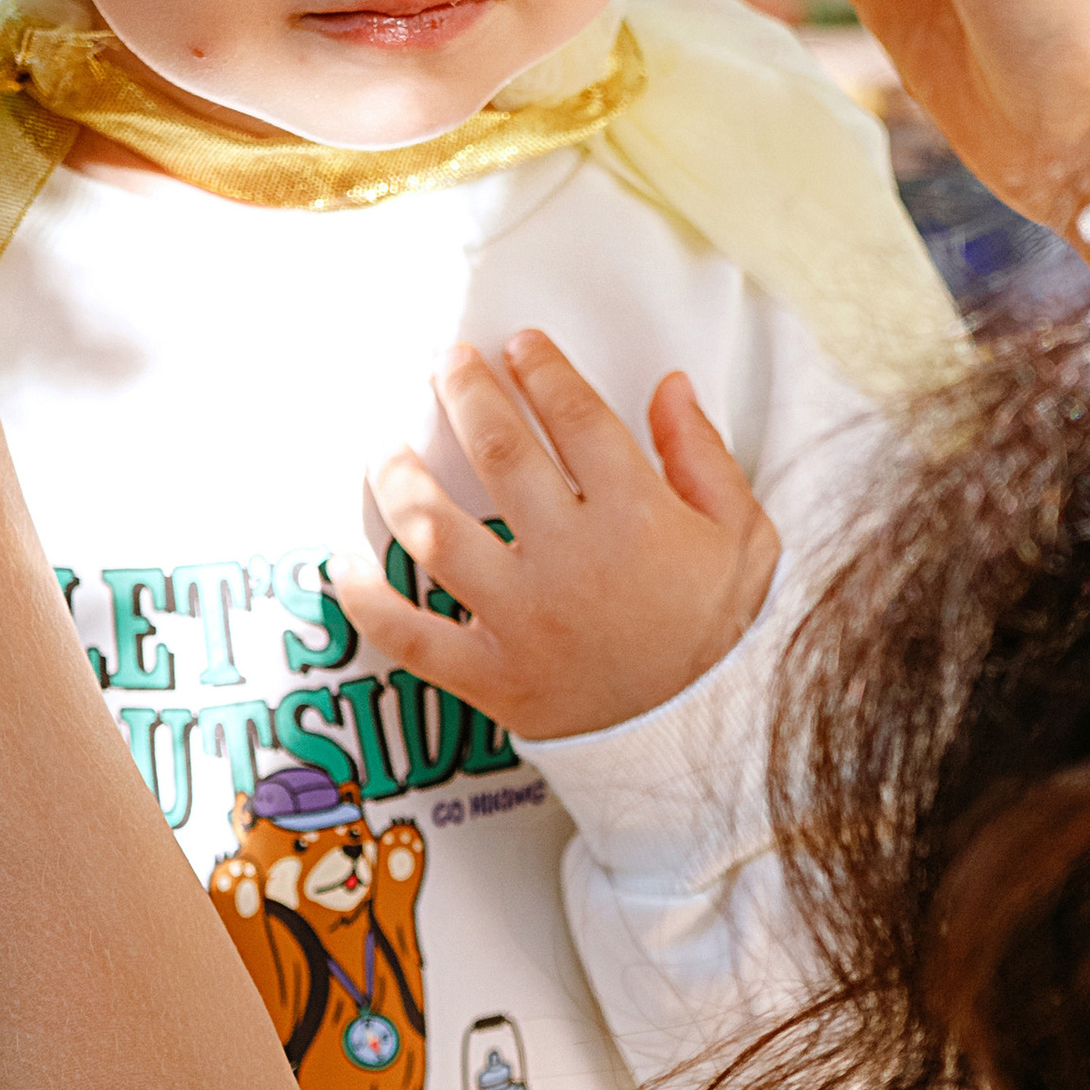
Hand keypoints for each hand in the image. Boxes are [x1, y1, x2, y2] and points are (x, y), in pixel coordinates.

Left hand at [336, 334, 777, 743]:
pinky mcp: (494, 677)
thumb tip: (668, 385)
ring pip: (437, 531)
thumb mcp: (745, 537)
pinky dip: (368, 602)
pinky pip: (412, 636)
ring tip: (386, 448)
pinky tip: (344, 565)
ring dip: (400, 479)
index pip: (576, 418)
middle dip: (465, 394)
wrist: (709, 742)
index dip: (542, 370)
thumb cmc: (724, 635)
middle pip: (497, 455)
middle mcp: (572, 560)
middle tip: (447, 364)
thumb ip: (704, 456)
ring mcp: (525, 620)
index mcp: (637, 518)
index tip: (518, 346)